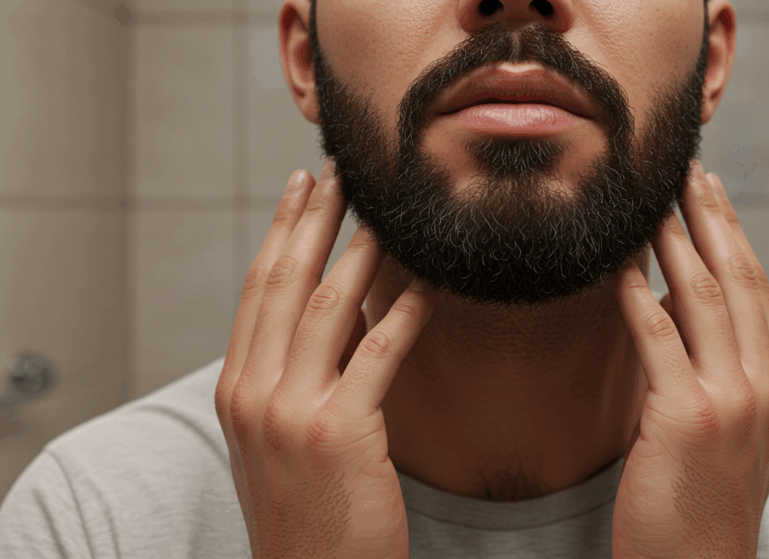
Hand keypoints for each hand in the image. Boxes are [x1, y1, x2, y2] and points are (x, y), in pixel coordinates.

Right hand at [214, 160, 438, 558]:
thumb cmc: (306, 513)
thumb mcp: (281, 439)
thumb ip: (301, 374)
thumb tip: (343, 314)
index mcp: (235, 389)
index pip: (257, 290)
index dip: (281, 231)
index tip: (301, 187)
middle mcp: (252, 392)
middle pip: (284, 282)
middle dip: (315, 218)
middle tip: (342, 170)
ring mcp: (289, 412)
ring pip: (327, 306)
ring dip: (361, 248)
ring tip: (388, 209)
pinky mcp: (338, 433)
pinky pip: (379, 353)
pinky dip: (406, 311)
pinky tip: (430, 282)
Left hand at [610, 162, 768, 558]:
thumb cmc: (704, 506)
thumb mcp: (730, 433)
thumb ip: (718, 372)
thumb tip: (683, 312)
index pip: (757, 289)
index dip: (734, 234)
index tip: (711, 193)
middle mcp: (762, 383)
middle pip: (738, 277)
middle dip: (710, 216)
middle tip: (686, 169)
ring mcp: (729, 399)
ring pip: (703, 294)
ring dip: (675, 238)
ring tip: (652, 197)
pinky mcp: (685, 417)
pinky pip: (657, 336)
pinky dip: (638, 291)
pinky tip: (619, 261)